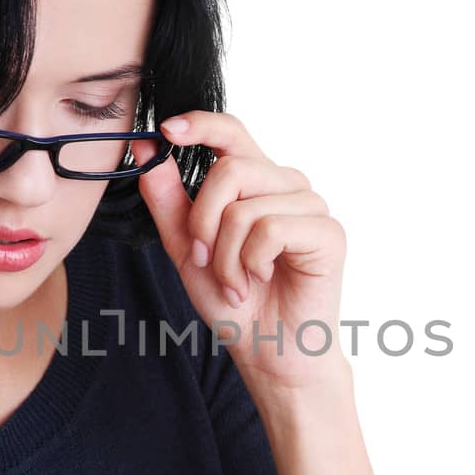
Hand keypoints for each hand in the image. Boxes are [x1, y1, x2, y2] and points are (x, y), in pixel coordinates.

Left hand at [134, 110, 350, 393]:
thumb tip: (146, 147)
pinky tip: (261, 279)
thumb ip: (168, 199)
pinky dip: (253, 261)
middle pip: (231, 169)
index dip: (201, 123)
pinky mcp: (328, 233)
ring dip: (227, 254)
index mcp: (256, 182)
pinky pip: (270, 228)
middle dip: (203, 221)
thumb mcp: (188, 247)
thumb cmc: (235, 302)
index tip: (167, 129)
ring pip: (246, 206)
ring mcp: (311, 207)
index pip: (232, 133)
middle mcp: (287, 186)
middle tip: (206, 260)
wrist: (268, 351)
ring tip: (237, 281)